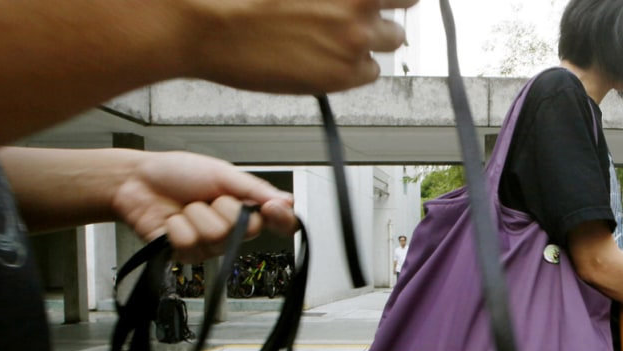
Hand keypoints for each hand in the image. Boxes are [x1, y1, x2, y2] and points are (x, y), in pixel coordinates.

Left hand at [112, 151, 295, 262]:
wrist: (136, 181)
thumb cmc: (175, 173)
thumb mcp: (221, 173)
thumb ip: (254, 189)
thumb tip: (287, 201)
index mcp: (244, 207)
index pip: (278, 224)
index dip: (281, 220)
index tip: (273, 208)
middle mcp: (231, 229)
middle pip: (246, 231)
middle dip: (224, 208)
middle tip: (208, 197)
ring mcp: (209, 244)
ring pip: (217, 237)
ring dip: (196, 215)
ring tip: (186, 207)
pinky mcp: (187, 255)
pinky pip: (191, 245)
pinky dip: (178, 227)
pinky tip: (172, 220)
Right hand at [187, 0, 419, 94]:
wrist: (215, 28)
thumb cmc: (245, 0)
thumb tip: (346, 1)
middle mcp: (360, 1)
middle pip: (407, 3)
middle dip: (384, 9)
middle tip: (361, 16)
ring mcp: (357, 36)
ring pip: (393, 41)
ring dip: (372, 39)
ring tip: (337, 41)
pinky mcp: (347, 71)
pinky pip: (370, 72)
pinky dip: (354, 69)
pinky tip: (324, 61)